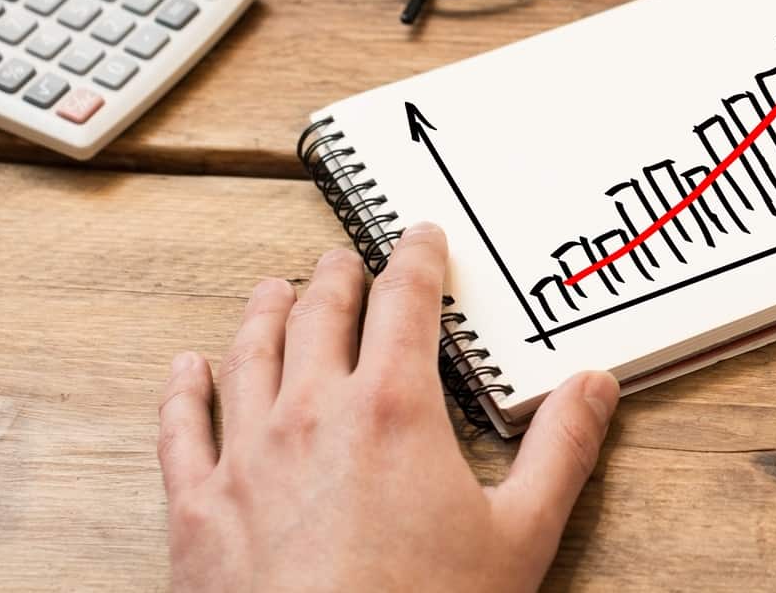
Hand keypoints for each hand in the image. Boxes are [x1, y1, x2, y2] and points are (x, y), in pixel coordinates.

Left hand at [157, 223, 619, 592]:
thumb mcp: (520, 536)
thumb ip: (560, 451)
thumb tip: (594, 388)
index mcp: (393, 409)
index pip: (406, 302)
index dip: (416, 259)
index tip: (420, 239)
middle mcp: (311, 414)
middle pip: (322, 314)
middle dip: (338, 276)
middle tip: (347, 259)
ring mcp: (245, 457)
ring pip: (248, 354)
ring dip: (265, 312)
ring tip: (275, 290)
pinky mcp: (196, 508)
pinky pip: (181, 428)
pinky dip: (183, 389)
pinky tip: (185, 370)